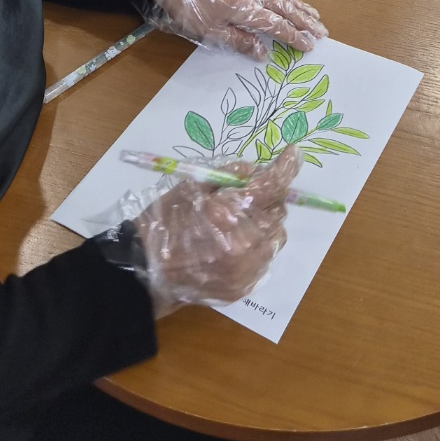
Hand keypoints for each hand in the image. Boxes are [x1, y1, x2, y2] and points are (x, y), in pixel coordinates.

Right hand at [133, 145, 298, 313]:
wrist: (146, 270)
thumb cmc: (165, 220)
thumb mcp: (192, 184)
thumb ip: (229, 174)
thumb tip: (256, 172)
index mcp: (228, 211)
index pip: (271, 185)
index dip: (285, 167)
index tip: (293, 154)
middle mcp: (244, 241)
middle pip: (277, 210)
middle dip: (266, 199)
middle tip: (244, 197)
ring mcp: (246, 268)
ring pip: (275, 236)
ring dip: (264, 224)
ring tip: (238, 223)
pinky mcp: (245, 286)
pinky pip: (264, 258)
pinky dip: (256, 247)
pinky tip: (232, 245)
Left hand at [147, 0, 327, 59]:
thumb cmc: (188, 9)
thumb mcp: (210, 32)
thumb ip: (239, 42)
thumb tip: (263, 53)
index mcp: (245, 8)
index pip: (277, 25)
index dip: (294, 36)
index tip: (310, 45)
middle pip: (286, 6)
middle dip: (305, 20)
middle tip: (323, 32)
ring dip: (299, 5)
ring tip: (314, 15)